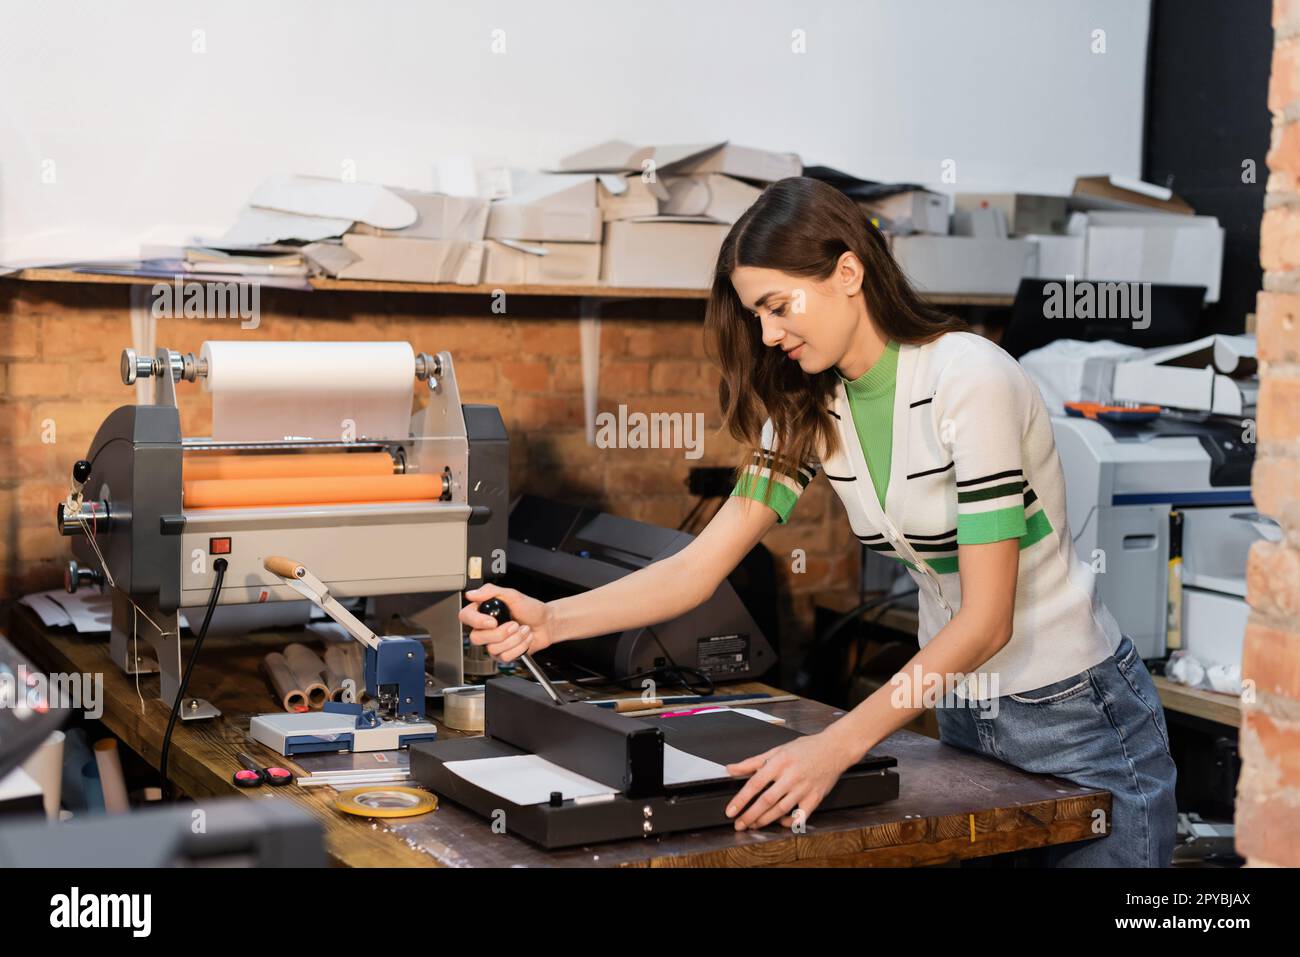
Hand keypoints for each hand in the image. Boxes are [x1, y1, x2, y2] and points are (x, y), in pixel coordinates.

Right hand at [459, 584, 553, 662]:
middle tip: (514, 624)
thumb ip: (490, 591)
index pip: (465, 617)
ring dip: (515, 638)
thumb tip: (471, 594)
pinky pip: (505, 657)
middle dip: (501, 632)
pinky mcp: (503, 655)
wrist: (546, 623)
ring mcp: (493, 643)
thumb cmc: (530, 609)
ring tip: (522, 630)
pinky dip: (520, 647)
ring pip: (493, 649)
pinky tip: (524, 639)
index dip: (477, 621)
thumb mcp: (512, 594)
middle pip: (476, 638)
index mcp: (483, 612)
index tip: (493, 621)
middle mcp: (485, 629)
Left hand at [723, 731, 854, 831]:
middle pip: (766, 800)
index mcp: (779, 762)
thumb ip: (752, 762)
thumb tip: (731, 769)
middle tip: (739, 824)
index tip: (731, 811)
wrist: (834, 749)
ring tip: (753, 825)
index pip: (755, 783)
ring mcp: (804, 788)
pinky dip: (789, 822)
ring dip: (765, 820)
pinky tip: (780, 823)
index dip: (741, 799)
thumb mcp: (777, 750)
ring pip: (781, 809)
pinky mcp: (815, 797)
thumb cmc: (805, 749)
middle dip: (750, 815)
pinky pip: (801, 816)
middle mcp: (791, 776)